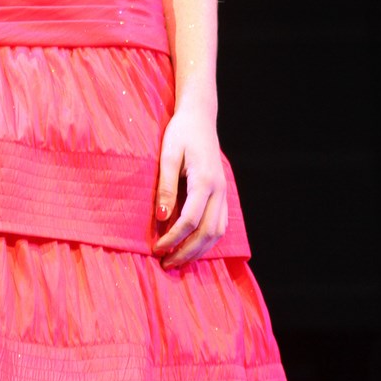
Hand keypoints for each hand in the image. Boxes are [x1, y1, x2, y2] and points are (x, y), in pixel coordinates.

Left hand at [152, 102, 228, 268]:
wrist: (200, 116)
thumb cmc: (181, 132)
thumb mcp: (168, 154)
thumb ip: (165, 186)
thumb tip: (161, 217)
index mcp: (205, 180)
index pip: (190, 220)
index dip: (173, 238)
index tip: (156, 249)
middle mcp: (219, 189)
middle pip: (207, 233)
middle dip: (186, 252)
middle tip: (166, 263)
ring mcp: (224, 192)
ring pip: (217, 232)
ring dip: (198, 250)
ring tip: (177, 260)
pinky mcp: (223, 193)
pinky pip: (220, 224)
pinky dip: (207, 240)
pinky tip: (192, 246)